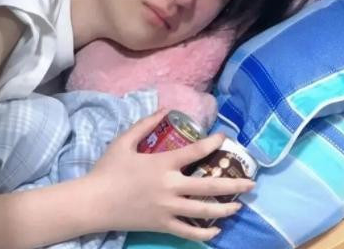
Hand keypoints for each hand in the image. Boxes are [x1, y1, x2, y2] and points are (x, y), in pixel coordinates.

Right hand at [84, 110, 254, 240]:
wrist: (92, 203)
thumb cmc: (108, 170)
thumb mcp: (124, 141)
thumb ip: (146, 123)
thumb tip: (166, 107)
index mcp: (162, 164)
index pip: (195, 152)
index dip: (213, 144)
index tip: (224, 138)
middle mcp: (170, 188)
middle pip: (209, 187)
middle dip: (233, 185)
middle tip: (251, 183)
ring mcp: (167, 209)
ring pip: (203, 212)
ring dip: (225, 209)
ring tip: (240, 206)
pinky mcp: (160, 226)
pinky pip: (187, 232)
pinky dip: (203, 234)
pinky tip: (216, 232)